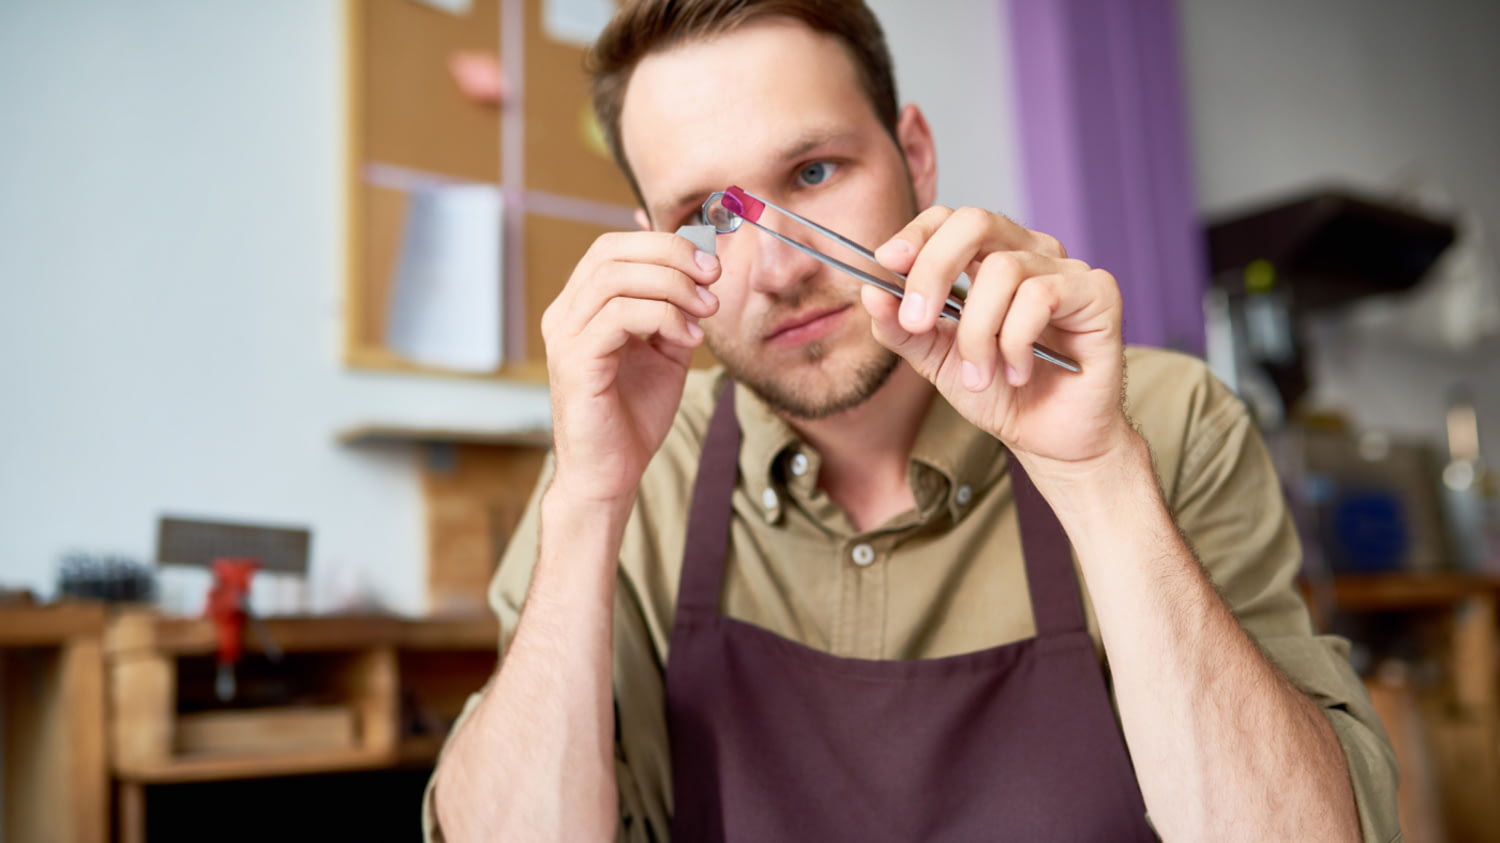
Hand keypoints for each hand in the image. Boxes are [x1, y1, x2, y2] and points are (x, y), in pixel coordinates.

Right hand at [541, 232, 720, 502]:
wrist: (610, 473)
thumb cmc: (633, 415)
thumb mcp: (665, 352)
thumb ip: (674, 310)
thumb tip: (699, 268)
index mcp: (580, 306)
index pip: (613, 247)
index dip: (662, 243)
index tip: (709, 263)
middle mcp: (564, 315)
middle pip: (611, 252)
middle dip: (669, 255)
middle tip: (711, 277)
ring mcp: (564, 337)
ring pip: (616, 279)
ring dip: (673, 287)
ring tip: (706, 311)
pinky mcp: (574, 362)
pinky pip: (618, 316)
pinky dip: (664, 317)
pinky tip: (689, 338)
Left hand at [866, 206, 1133, 468]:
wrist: (1049, 440)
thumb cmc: (999, 393)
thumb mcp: (935, 360)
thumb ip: (901, 328)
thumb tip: (870, 292)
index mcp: (989, 258)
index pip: (949, 218)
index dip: (915, 233)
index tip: (886, 264)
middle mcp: (1029, 252)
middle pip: (975, 222)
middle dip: (934, 270)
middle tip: (917, 323)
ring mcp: (1066, 269)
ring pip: (1002, 270)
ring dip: (978, 333)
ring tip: (981, 375)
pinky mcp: (1097, 292)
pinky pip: (1041, 295)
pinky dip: (1016, 341)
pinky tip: (1019, 371)